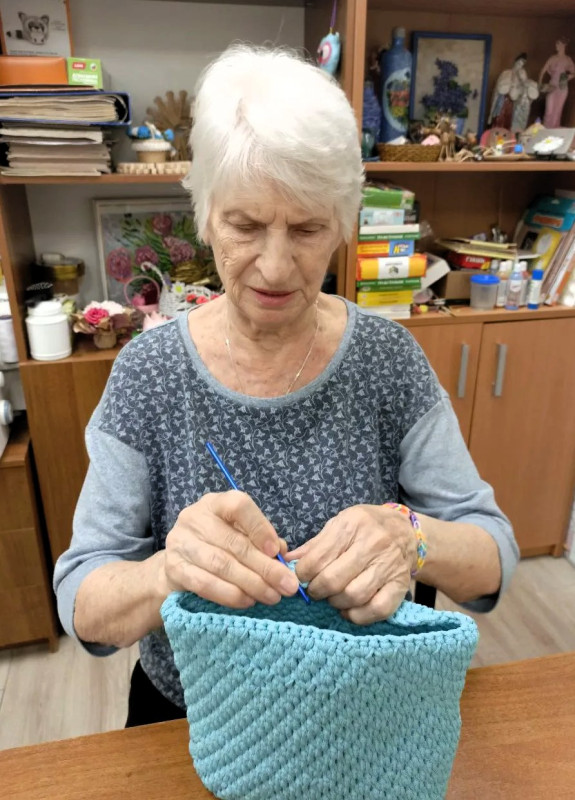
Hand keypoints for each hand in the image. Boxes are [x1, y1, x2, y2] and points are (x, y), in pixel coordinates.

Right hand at [160, 490, 299, 608]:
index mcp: (215, 504)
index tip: (277, 551)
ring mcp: (180, 542)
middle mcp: (194, 518)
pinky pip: (205, 584)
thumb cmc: (217, 546)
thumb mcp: (239, 535)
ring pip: (221, 564)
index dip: (260, 528)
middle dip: (265, 567)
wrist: (177, 565)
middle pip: (234, 542)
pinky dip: (229, 594)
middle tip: (287, 586)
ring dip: (251, 584)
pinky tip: (247, 601)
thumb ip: (262, 540)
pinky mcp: (173, 568)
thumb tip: (282, 554)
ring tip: (272, 596)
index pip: (238, 506)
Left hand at [286, 505, 416, 624]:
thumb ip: (314, 545)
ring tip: (332, 598)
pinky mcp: (400, 585)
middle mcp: (372, 543)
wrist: (405, 530)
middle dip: (317, 591)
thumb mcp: (339, 525)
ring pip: (354, 596)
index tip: (301, 578)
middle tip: (315, 591)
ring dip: (336, 603)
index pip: (318, 558)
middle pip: (334, 580)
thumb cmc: (365, 527)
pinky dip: (358, 616)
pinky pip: (377, 609)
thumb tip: (286, 561)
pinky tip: (349, 609)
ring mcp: (388, 565)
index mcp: (352, 525)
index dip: (302, 574)